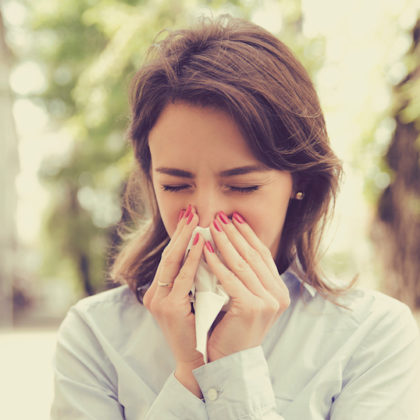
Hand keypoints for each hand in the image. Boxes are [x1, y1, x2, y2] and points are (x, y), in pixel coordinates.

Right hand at [143, 206, 204, 395]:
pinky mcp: (168, 308)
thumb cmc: (200, 330)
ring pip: (171, 262)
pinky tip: (200, 244)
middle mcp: (155, 294)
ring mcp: (159, 301)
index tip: (190, 217)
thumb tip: (208, 253)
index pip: (170, 257)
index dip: (179, 236)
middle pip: (168, 254)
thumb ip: (195, 279)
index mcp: (160, 291)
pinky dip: (191, 260)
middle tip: (191, 210)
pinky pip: (182, 279)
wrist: (197, 362)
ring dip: (183, 239)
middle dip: (180, 231)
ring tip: (193, 219)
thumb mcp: (193, 300)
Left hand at [205, 211, 289, 361]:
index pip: (262, 255)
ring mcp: (267, 302)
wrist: (228, 361)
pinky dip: (216, 263)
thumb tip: (233, 243)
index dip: (247, 234)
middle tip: (220, 216)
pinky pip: (230, 279)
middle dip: (235, 233)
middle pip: (253, 255)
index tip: (234, 218)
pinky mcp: (251, 307)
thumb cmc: (231, 328)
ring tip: (212, 226)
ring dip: (225, 242)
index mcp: (278, 290)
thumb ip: (246, 276)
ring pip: (242, 263)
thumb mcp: (244, 298)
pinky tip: (204, 250)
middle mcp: (278, 294)